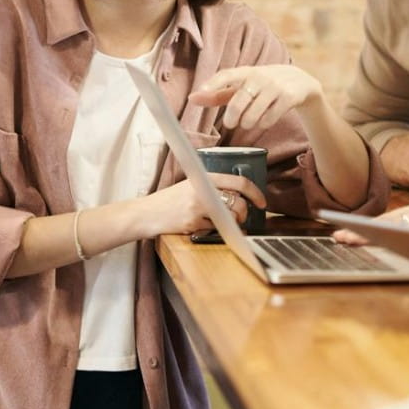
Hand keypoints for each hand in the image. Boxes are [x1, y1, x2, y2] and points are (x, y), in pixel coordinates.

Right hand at [142, 172, 265, 235]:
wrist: (146, 213)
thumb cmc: (169, 200)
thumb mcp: (190, 184)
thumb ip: (211, 186)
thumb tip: (239, 194)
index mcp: (204, 177)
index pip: (239, 182)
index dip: (255, 193)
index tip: (262, 202)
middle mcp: (203, 191)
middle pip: (239, 204)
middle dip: (244, 214)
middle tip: (241, 217)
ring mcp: (198, 208)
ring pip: (229, 218)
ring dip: (232, 224)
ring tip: (224, 223)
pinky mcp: (193, 224)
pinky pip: (215, 230)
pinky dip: (214, 231)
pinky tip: (204, 227)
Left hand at [191, 65, 323, 132]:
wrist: (301, 82)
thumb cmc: (265, 85)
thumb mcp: (243, 86)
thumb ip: (218, 93)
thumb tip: (192, 98)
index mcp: (246, 72)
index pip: (227, 75)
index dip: (213, 84)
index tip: (200, 92)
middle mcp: (260, 77)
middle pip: (238, 101)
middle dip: (232, 117)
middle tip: (231, 124)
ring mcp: (276, 86)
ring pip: (253, 114)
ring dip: (248, 123)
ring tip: (249, 122)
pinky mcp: (289, 97)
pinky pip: (269, 118)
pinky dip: (264, 123)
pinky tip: (265, 120)